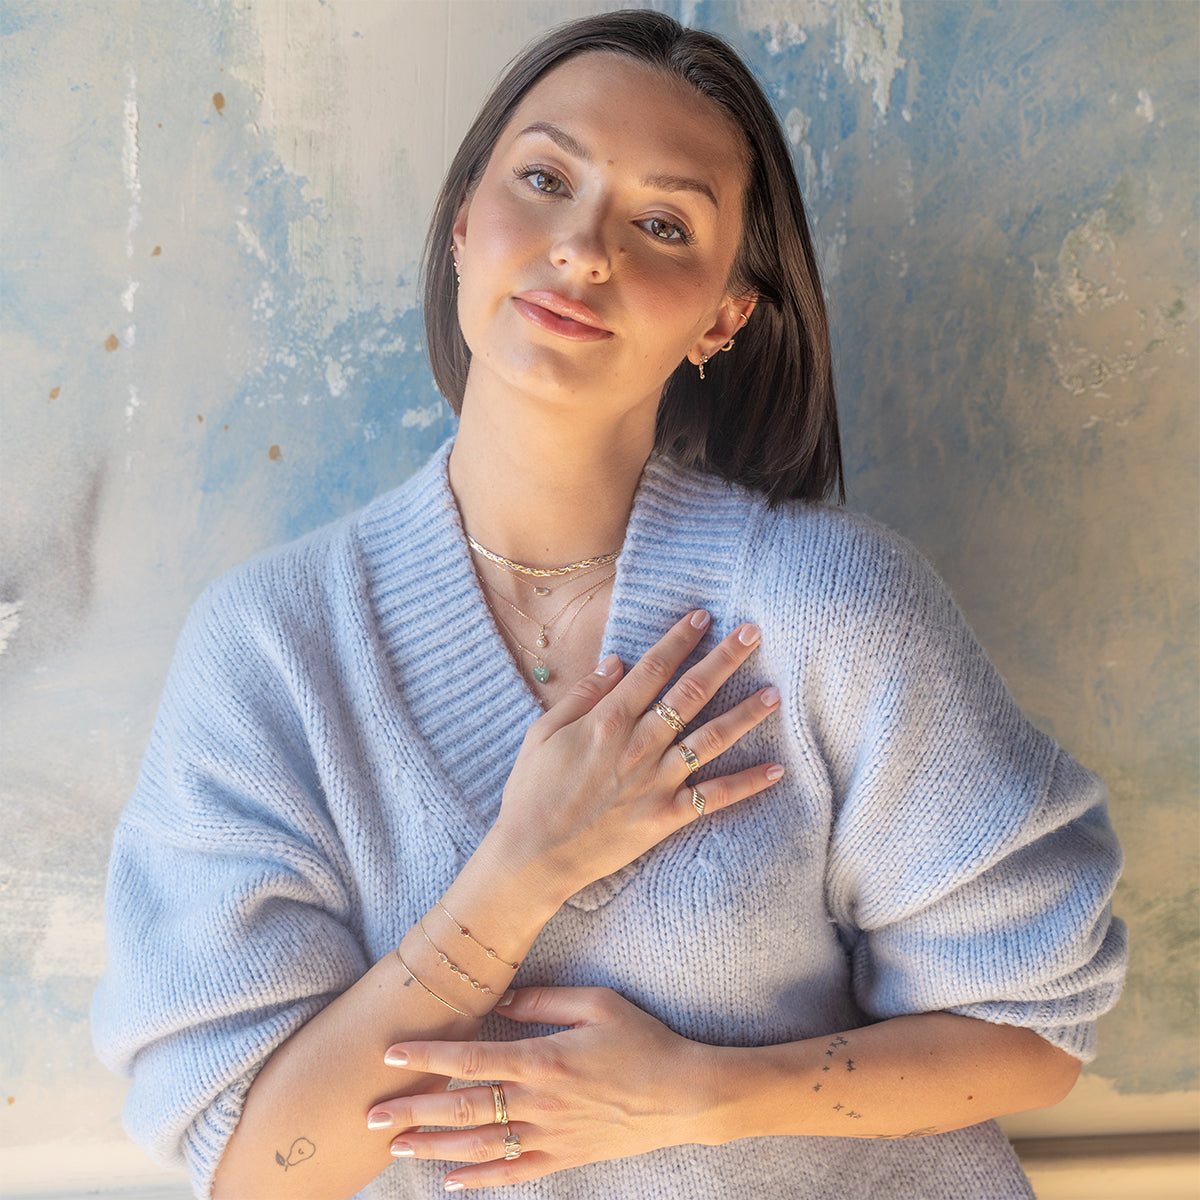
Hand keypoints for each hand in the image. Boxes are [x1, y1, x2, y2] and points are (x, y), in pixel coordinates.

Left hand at [368, 987, 715, 1187]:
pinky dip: (479, 1180)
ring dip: (433, 1147)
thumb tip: (500, 999)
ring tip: (395, 1147)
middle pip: (464, 1108)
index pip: (472, 1058)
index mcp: (545, 1058)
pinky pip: (514, 1174)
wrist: (684, 1094)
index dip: (428, 1056)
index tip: (389, 1056)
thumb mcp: (597, 1003)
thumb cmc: (641, 1040)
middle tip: (370, 1116)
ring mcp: (551, 1135)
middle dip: (414, 1110)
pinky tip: (447, 1181)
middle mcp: (540, 1102)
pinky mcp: (564, 1157)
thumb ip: (545, 1000)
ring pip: (480, 1145)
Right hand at [485, 611, 781, 901]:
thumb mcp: (543, 733)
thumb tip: (616, 662)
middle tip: (753, 632)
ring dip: (745, 714)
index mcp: (608, 720)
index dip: (679, 639)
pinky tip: (777, 769)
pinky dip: (748, 784)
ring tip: (775, 693)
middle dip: (723, 659)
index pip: (652, 669)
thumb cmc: (532, 791)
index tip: (702, 616)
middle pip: (690, 693)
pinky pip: (714, 797)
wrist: (533, 856)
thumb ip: (582, 695)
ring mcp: (656, 782)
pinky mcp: (666, 817)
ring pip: (711, 739)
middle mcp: (639, 745)